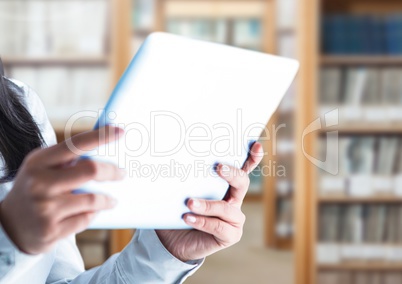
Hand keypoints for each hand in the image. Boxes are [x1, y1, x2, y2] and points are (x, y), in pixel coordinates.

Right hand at [0, 126, 124, 253]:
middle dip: (112, 171)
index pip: (75, 144)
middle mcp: (40, 183)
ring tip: (112, 200)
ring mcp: (45, 209)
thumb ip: (65, 159)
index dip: (100, 136)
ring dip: (108, 199)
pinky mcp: (52, 231)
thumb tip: (103, 149)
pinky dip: (93, 214)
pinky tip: (93, 212)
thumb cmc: (34, 189)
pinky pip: (86, 219)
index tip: (119, 131)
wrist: (9, 226)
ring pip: (93, 199)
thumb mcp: (40, 167)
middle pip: (91, 170)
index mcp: (38, 162)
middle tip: (122, 174)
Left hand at [156, 142, 263, 261]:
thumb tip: (168, 158)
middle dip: (233, 174)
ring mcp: (234, 219)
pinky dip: (202, 221)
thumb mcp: (180, 192)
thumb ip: (182, 178)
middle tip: (218, 167)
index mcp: (226, 186)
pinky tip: (188, 218)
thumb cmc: (178, 211)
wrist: (173, 241)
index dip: (252, 158)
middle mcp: (234, 200)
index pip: (242, 169)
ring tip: (190, 203)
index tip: (256, 145)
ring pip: (227, 208)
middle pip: (242, 183)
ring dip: (208, 205)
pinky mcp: (230, 235)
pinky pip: (218, 227)